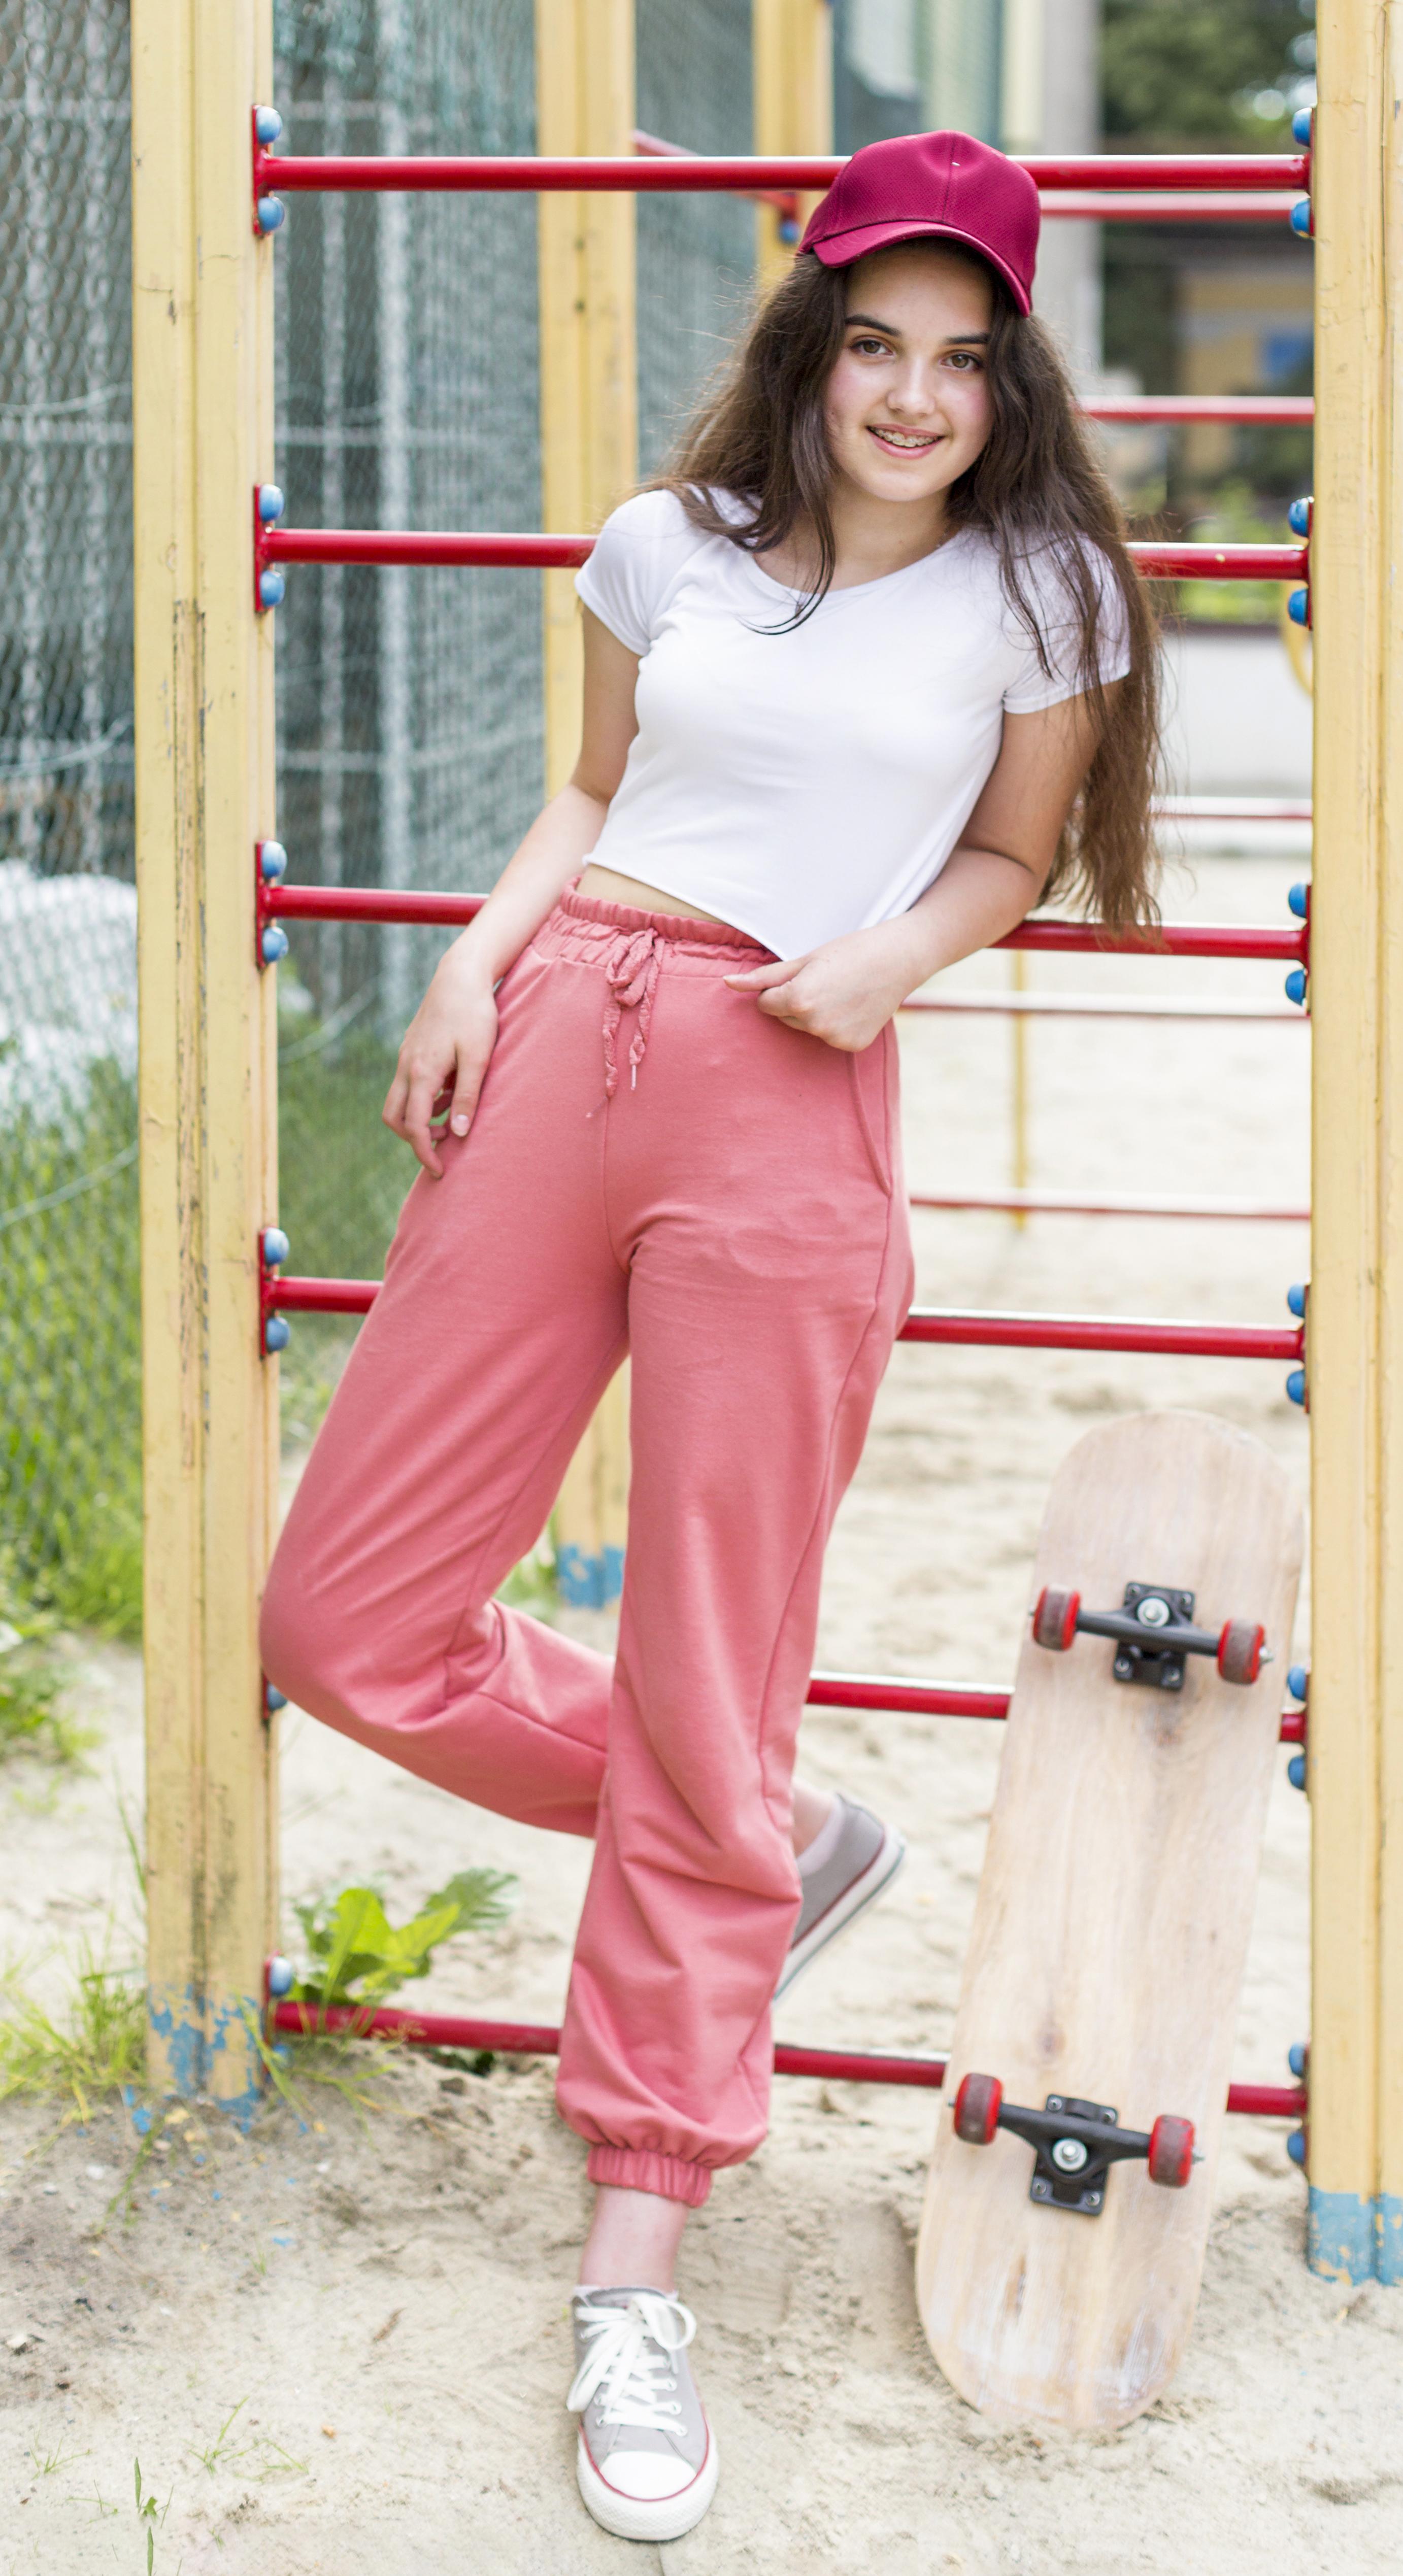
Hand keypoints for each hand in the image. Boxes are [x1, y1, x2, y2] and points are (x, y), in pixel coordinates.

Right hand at [382, 956, 499, 1175]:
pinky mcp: (411, 1049)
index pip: (414, 1126)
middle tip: (445, 1145)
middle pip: (394, 1117)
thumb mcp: (479, 1057)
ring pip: (398, 1101)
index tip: (440, 1170)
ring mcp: (406, 1057)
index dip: (425, 1153)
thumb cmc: (474, 1014)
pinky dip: (424, 1099)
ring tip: (453, 1120)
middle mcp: (406, 1067)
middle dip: (414, 1139)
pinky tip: (450, 1094)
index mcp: (422, 1073)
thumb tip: (460, 1134)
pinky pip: (409, 1084)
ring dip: (419, 1118)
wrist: (460, 976)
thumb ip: (468, 1096)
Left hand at [723, 923, 916, 1052]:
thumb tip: (727, 983)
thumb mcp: (804, 960)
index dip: (778, 988)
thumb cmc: (849, 951)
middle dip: (796, 1002)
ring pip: (808, 1028)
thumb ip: (763, 977)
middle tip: (825, 981)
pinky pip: (830, 1037)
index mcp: (798, 1000)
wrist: (898, 959)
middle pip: (785, 1018)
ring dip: (816, 1014)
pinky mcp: (852, 1046)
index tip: (802, 975)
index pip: (765, 1004)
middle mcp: (815, 1025)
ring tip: (841, 991)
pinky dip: (837, 1024)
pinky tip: (854, 1006)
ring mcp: (835, 1038)